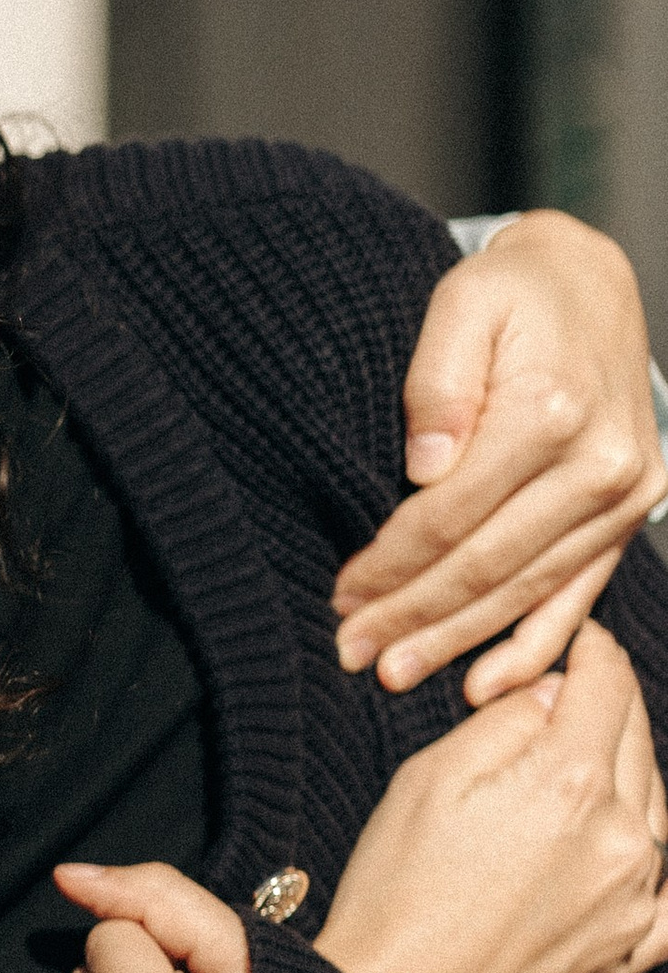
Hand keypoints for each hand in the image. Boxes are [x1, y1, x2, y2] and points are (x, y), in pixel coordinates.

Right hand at [315, 623, 667, 972]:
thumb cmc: (396, 893)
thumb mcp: (429, 778)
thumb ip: (505, 720)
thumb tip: (556, 694)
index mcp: (570, 781)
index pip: (607, 685)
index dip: (593, 651)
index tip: (581, 641)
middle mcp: (622, 835)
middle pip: (638, 737)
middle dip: (609, 706)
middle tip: (577, 691)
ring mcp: (634, 893)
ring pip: (657, 801)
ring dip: (629, 771)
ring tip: (586, 764)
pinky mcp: (630, 943)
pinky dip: (657, 855)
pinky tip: (635, 844)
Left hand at [332, 212, 662, 700]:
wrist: (592, 287)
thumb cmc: (514, 296)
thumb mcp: (463, 303)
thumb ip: (440, 380)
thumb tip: (425, 465)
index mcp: (551, 412)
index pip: (450, 515)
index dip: (390, 564)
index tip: (341, 594)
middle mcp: (600, 463)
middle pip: (486, 564)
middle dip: (413, 615)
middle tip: (351, 652)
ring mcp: (624, 495)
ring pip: (526, 590)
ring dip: (458, 641)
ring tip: (395, 671)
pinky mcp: (631, 513)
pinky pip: (579, 593)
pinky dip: (534, 645)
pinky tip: (485, 685)